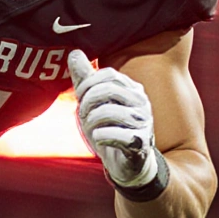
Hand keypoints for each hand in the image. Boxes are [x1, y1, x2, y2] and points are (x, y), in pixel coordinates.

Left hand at [68, 49, 157, 187]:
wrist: (129, 165)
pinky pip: (114, 135)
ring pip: (107, 113)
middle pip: (107, 90)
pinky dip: (100, 138)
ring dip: (91, 123)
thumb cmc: (111, 130)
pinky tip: (100, 141)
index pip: (108, 74)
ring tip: (92, 130)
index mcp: (133, 89)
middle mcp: (142, 103)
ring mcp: (144, 123)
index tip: (80, 98)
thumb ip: (86, 79)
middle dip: (87, 103)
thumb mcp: (94, 104)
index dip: (88, 84)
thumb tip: (74, 52)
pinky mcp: (141, 143)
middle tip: (82, 116)